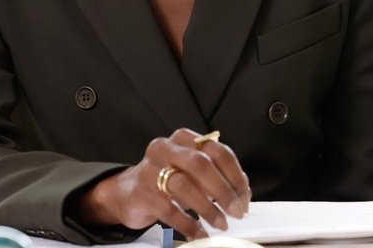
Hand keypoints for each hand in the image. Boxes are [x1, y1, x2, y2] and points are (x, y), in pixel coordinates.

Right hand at [75, 128, 250, 238]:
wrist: (128, 192)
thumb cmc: (166, 180)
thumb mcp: (191, 172)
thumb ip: (216, 176)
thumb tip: (242, 192)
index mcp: (183, 139)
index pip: (216, 150)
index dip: (234, 175)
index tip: (244, 196)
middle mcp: (166, 148)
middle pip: (200, 164)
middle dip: (223, 190)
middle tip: (236, 211)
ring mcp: (151, 169)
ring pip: (184, 185)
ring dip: (207, 208)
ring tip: (221, 223)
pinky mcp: (142, 192)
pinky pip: (169, 209)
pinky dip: (188, 224)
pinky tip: (200, 232)